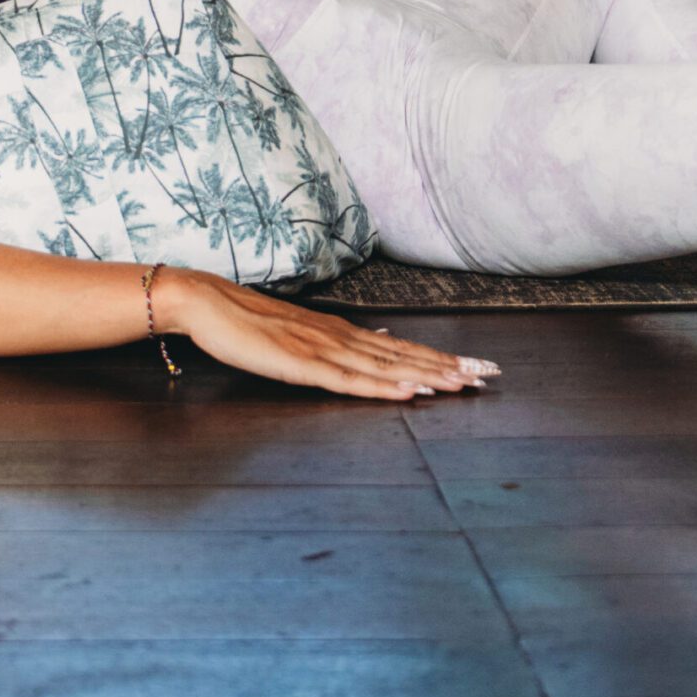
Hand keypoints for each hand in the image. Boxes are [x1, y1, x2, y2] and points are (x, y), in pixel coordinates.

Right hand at [156, 270, 495, 399]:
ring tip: (463, 384)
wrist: (207, 303)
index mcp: (341, 333)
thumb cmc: (248, 323)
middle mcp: (340, 337)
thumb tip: (383, 343)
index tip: (477, 368)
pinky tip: (409, 392)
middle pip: (404, 355)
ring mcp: (322, 350)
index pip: (401, 348)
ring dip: (427, 375)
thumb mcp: (302, 334)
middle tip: (489, 375)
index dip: (441, 358)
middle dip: (449, 367)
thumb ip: (342, 343)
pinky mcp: (302, 365)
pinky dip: (384, 387)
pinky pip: (350, 381)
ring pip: (386, 367)